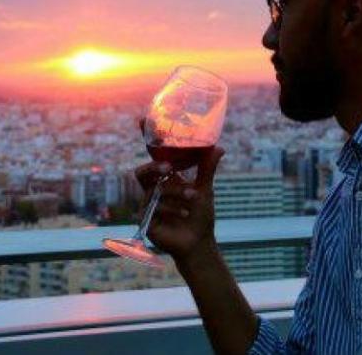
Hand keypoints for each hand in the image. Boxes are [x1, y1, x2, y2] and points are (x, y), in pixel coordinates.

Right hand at [134, 118, 224, 262]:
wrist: (198, 243)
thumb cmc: (199, 215)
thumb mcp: (205, 189)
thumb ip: (207, 168)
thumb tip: (219, 147)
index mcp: (165, 177)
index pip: (153, 155)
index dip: (146, 138)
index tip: (142, 118)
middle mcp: (153, 188)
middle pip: (142, 171)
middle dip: (154, 167)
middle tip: (168, 167)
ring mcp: (146, 204)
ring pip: (153, 189)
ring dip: (175, 192)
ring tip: (193, 198)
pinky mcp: (145, 220)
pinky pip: (155, 207)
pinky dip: (173, 208)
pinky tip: (186, 213)